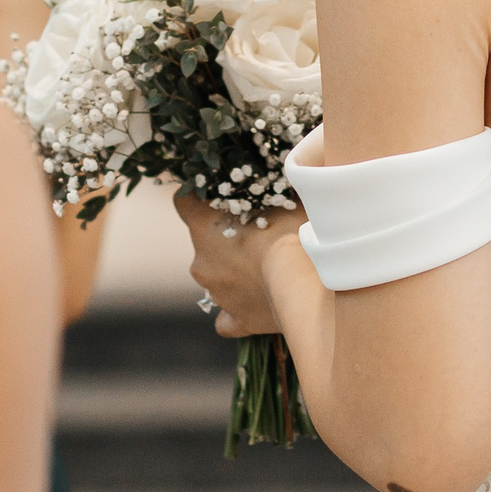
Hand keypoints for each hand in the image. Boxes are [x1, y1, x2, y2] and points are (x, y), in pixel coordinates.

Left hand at [176, 187, 303, 338]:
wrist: (306, 284)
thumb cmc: (294, 231)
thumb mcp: (285, 197)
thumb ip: (274, 187)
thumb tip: (283, 171)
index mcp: (204, 227)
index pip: (184, 202)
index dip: (198, 195)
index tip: (215, 192)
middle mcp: (201, 262)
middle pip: (204, 242)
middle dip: (225, 236)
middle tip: (259, 230)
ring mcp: (216, 294)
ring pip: (217, 277)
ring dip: (235, 270)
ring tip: (269, 267)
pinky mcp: (237, 320)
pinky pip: (228, 318)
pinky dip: (237, 310)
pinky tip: (257, 303)